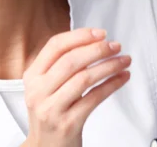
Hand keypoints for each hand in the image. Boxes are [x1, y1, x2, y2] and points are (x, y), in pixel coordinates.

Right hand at [21, 28, 131, 146]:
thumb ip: (60, 64)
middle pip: (71, 60)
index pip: (55, 46)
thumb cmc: (50, 113)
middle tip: (115, 46)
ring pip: (84, 78)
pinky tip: (121, 78)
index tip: (99, 33)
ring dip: (109, 66)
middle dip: (98, 50)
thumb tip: (91, 41)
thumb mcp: (45, 86)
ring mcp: (52, 108)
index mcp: (32, 76)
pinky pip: (94, 98)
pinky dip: (112, 85)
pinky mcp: (68, 123)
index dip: (79, 36)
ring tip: (123, 60)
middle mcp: (39, 91)